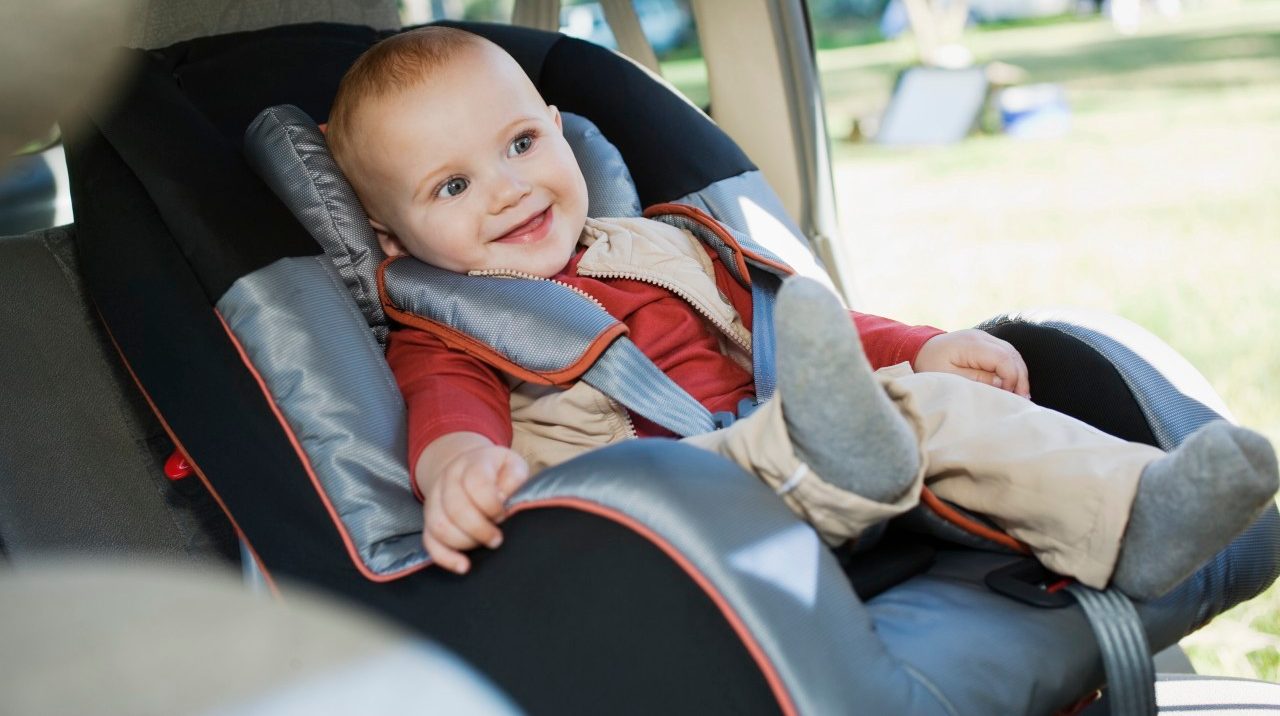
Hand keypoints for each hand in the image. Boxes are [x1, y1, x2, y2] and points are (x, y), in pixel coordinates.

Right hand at [417, 436, 529, 574]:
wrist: (467, 466)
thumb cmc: (497, 472)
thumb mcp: (513, 465)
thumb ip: (514, 479)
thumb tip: (502, 500)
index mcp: (472, 463)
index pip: (476, 484)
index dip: (492, 505)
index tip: (503, 514)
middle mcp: (448, 479)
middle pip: (456, 508)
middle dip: (480, 529)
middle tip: (497, 538)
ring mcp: (434, 500)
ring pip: (440, 526)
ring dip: (465, 542)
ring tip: (485, 544)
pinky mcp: (429, 520)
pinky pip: (429, 541)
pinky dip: (445, 557)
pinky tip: (463, 566)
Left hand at [913, 329, 1030, 397]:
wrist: (920, 349)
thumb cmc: (931, 365)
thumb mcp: (950, 377)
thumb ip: (977, 379)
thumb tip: (1003, 384)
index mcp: (971, 344)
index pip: (1003, 358)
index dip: (1012, 378)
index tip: (1011, 396)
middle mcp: (981, 336)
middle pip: (1012, 355)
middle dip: (1020, 378)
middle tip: (1023, 399)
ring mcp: (985, 337)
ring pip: (1013, 353)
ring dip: (1018, 373)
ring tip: (1020, 394)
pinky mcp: (985, 342)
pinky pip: (1006, 353)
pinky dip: (1012, 368)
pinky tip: (1012, 384)